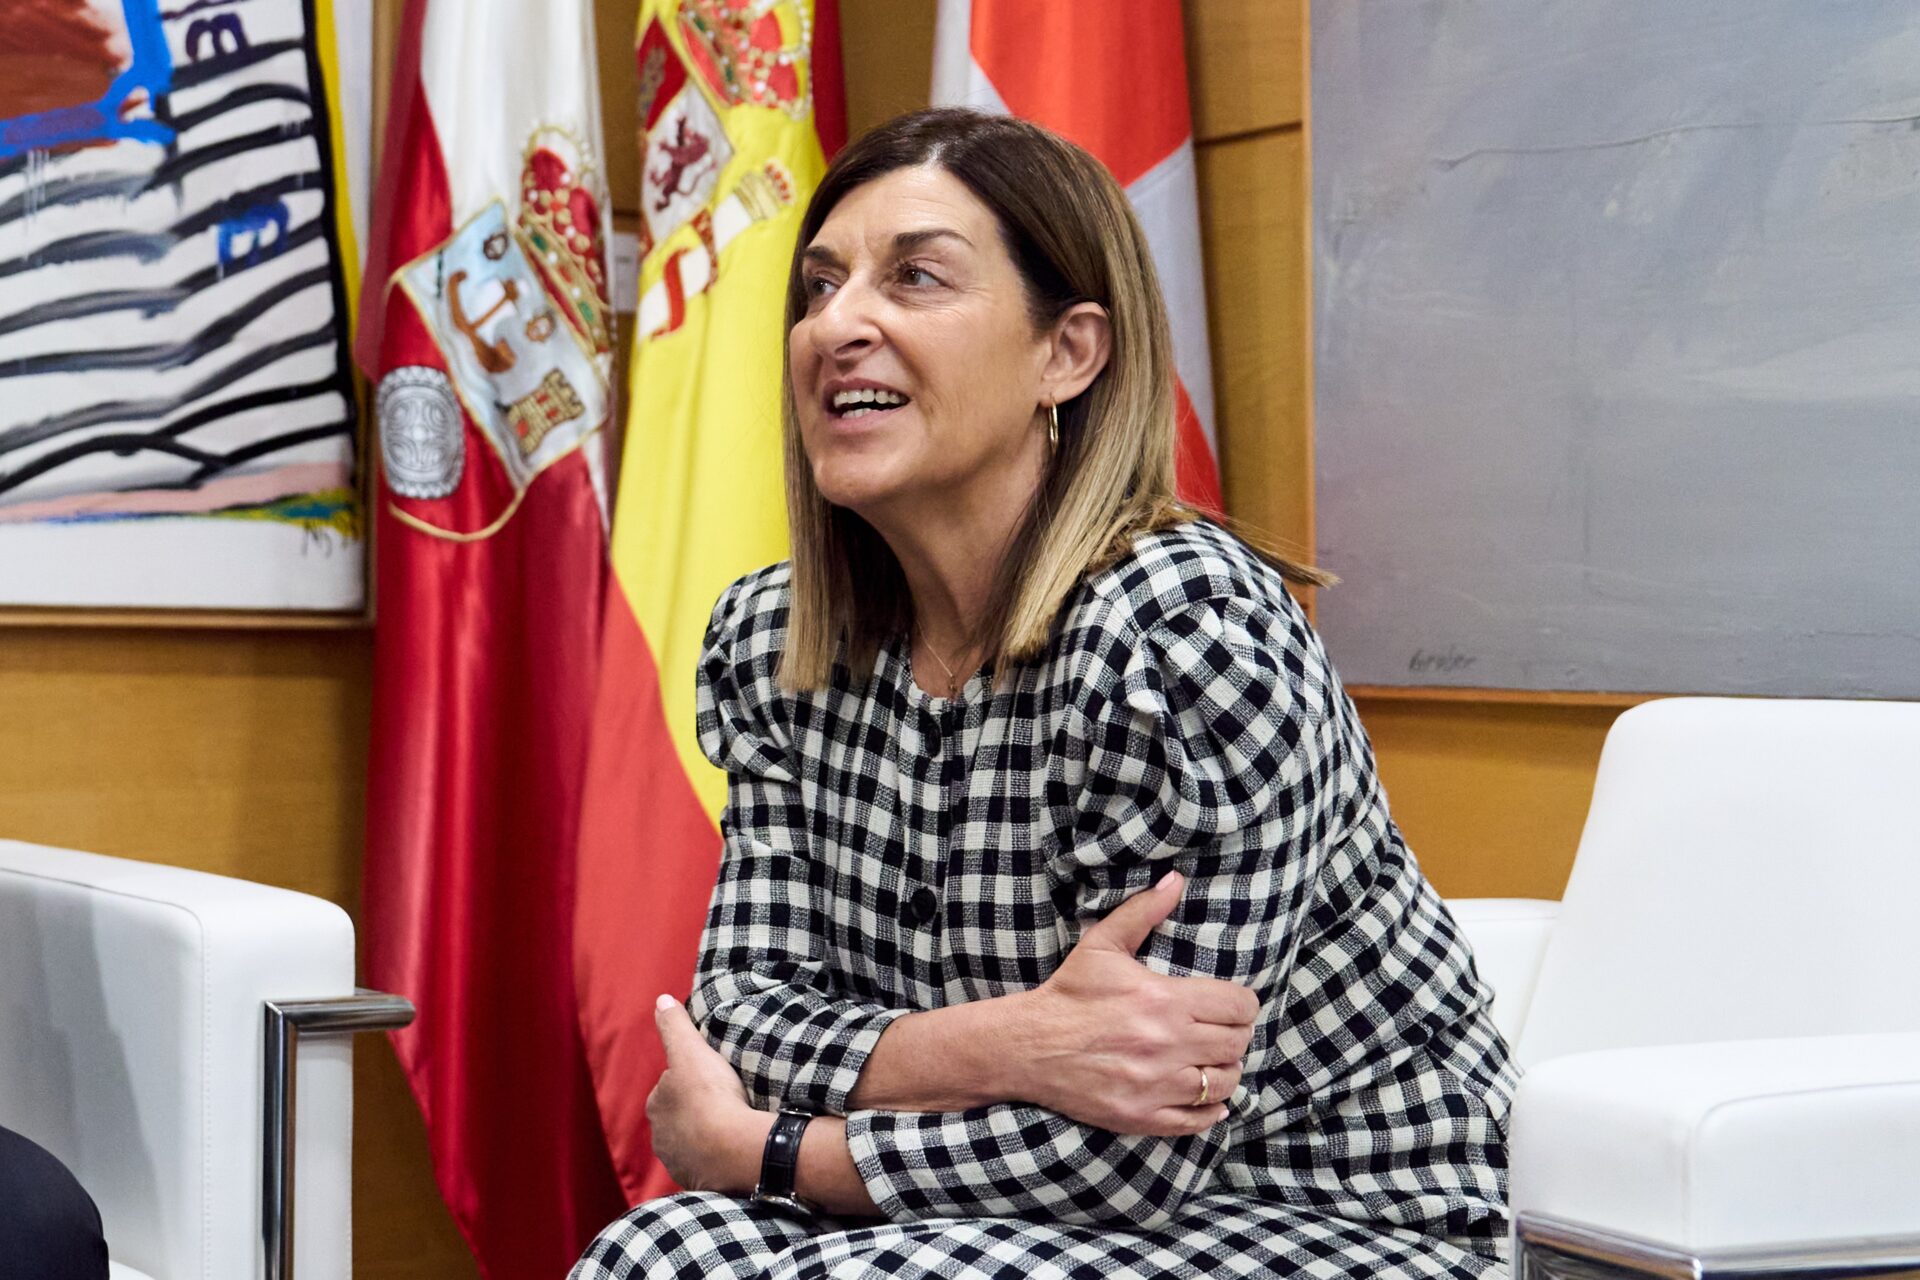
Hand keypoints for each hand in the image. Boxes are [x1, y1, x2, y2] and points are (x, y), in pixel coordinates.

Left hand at [646, 995, 769, 1192]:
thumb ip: (674, 1026)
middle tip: (725, 1102)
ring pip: (692, 1144)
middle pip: (679, 1118)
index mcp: (656, 1106)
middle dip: (696, 1112)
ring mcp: (680, 1163)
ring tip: (733, 1126)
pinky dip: (718, 1159)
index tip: (710, 1078)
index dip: (690, 1080)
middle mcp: (661, 1138)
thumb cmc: (709, 1096)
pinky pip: (708, 1166)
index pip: (669, 1087)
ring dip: (707, 1137)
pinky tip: (735, 1150)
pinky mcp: (700, 1182)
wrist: (732, 1148)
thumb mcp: (691, 1050)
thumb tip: (661, 1000)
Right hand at [1017, 872, 1257, 1135]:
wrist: (1029, 1046)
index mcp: (1164, 1000)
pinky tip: (1200, 1093)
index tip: (1227, 1005)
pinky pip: (1199, 1120)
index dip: (1240, 1004)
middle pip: (1236, 1044)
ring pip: (1224, 1083)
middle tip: (1216, 1031)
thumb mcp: (1103, 944)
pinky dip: (1208, 1109)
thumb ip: (1143, 911)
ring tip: (1208, 1061)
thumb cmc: (1069, 992)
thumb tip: (1176, 880)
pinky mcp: (1144, 1116)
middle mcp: (1167, 1045)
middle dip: (1233, 1036)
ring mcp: (1157, 1085)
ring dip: (1222, 1071)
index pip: (1239, 1006)